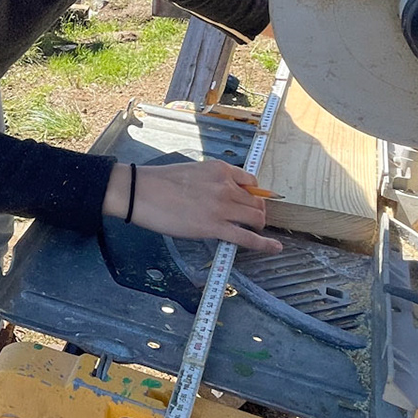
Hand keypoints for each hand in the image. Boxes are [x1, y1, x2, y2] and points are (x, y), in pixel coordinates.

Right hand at [105, 159, 281, 252]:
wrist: (142, 192)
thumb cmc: (159, 182)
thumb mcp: (193, 172)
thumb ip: (211, 182)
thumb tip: (219, 196)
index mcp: (220, 169)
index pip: (251, 182)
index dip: (254, 194)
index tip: (252, 201)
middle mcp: (226, 186)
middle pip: (257, 201)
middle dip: (258, 211)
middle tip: (253, 219)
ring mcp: (222, 207)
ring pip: (256, 217)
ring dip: (260, 225)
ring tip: (257, 231)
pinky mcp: (215, 227)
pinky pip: (248, 238)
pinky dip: (265, 244)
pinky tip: (275, 247)